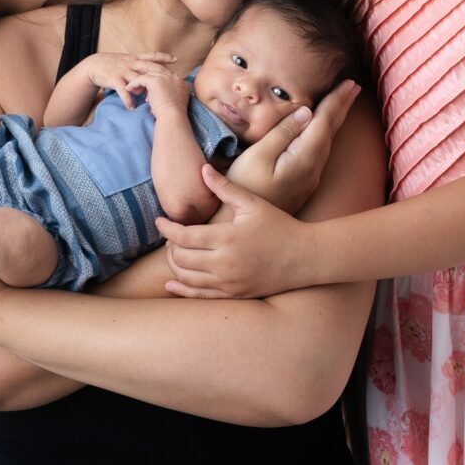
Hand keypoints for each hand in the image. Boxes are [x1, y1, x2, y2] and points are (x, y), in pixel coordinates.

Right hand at [78, 51, 176, 110]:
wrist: (95, 65)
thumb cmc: (114, 65)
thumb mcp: (127, 61)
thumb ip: (140, 66)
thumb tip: (155, 74)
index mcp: (135, 59)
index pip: (151, 56)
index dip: (163, 57)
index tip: (176, 59)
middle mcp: (130, 64)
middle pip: (147, 68)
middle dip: (159, 74)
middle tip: (170, 82)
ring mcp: (123, 71)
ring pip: (137, 80)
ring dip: (145, 90)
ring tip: (153, 101)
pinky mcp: (114, 79)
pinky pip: (122, 91)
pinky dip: (128, 99)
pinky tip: (132, 107)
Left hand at [126, 66, 190, 117]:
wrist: (173, 118)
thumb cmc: (172, 116)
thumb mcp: (172, 103)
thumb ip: (166, 96)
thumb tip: (153, 96)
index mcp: (181, 82)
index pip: (166, 75)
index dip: (157, 79)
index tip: (148, 85)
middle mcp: (174, 77)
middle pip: (158, 70)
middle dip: (147, 75)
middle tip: (138, 81)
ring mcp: (165, 77)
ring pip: (149, 72)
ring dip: (140, 78)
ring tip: (131, 85)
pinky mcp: (156, 81)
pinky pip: (141, 78)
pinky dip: (134, 83)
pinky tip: (128, 88)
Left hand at [157, 171, 314, 298]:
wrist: (304, 257)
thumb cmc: (279, 226)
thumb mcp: (253, 203)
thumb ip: (225, 188)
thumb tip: (202, 169)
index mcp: (226, 238)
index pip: (184, 236)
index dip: (167, 228)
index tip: (160, 221)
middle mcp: (224, 263)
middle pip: (181, 258)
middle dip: (169, 247)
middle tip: (170, 236)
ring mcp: (228, 282)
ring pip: (187, 278)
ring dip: (173, 266)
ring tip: (173, 253)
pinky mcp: (234, 294)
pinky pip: (200, 295)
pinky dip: (182, 289)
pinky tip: (171, 283)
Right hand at [227, 79, 359, 212]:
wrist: (243, 230)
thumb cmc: (243, 190)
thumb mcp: (258, 156)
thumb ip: (283, 133)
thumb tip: (307, 112)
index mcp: (304, 157)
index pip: (325, 121)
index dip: (336, 100)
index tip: (350, 83)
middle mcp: (312, 168)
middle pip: (331, 131)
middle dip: (342, 107)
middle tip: (354, 87)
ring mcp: (308, 179)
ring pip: (327, 142)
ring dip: (335, 121)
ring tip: (342, 104)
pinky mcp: (301, 185)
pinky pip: (319, 152)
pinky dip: (325, 134)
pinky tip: (323, 132)